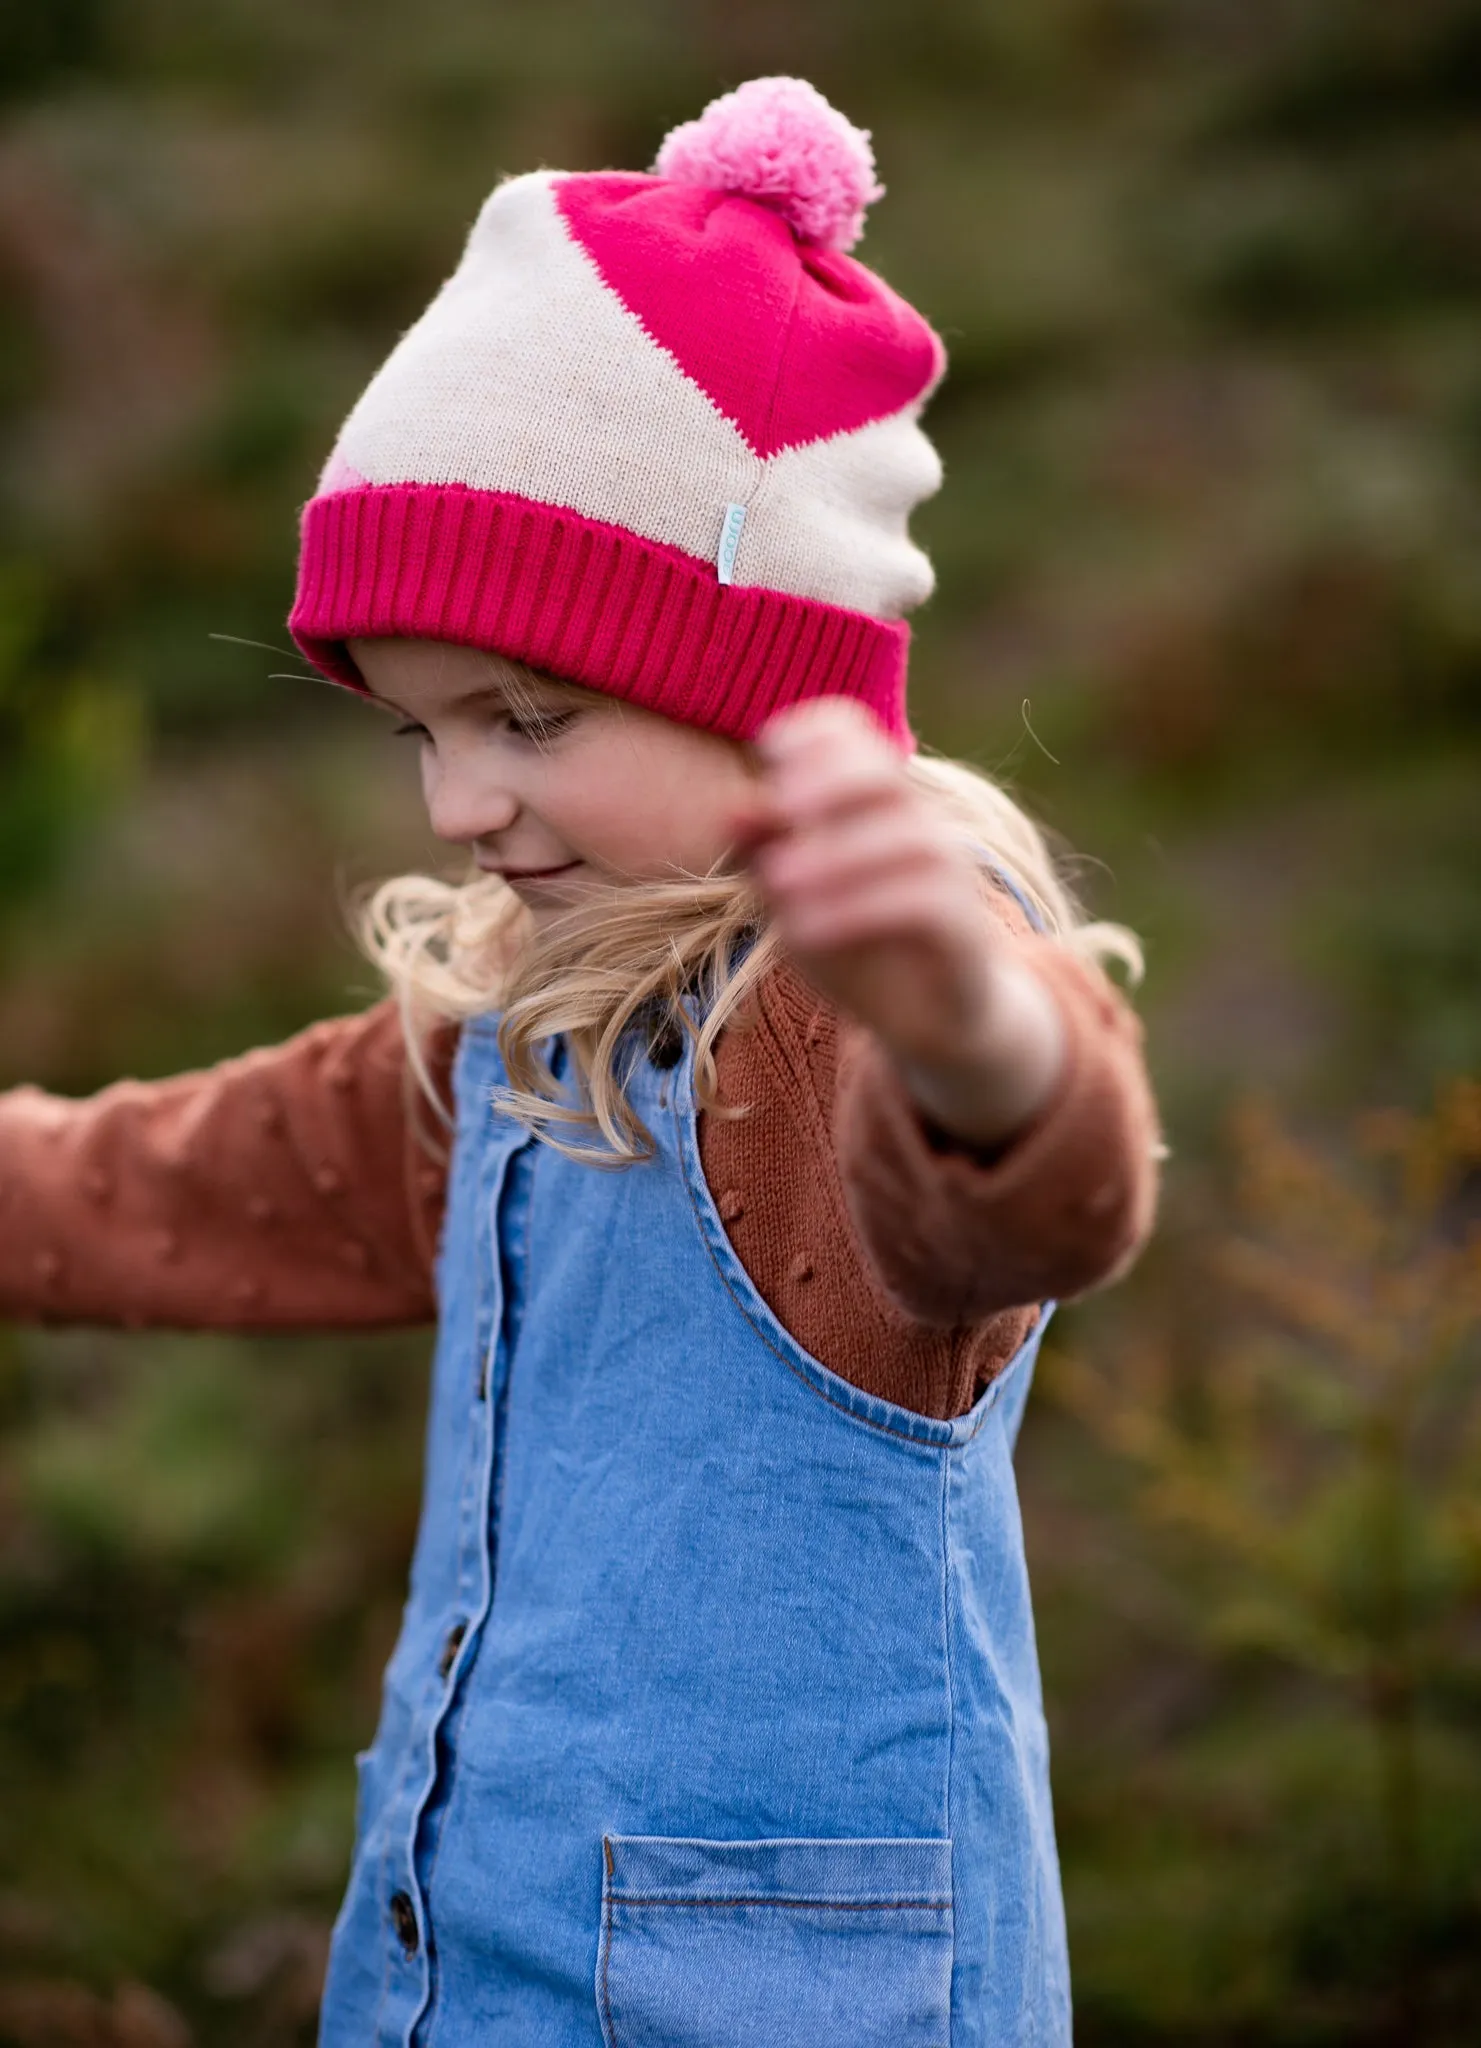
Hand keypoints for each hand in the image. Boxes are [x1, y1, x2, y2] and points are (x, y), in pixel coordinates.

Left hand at [727, 698, 1065, 1149]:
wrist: (933, 1022)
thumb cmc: (859, 947)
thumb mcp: (797, 902)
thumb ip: (767, 858)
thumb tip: (731, 812)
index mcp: (877, 809)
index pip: (858, 735)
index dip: (815, 730)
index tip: (769, 749)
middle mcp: (921, 830)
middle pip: (889, 776)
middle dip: (832, 780)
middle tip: (781, 807)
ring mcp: (951, 879)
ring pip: (912, 839)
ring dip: (837, 854)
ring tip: (778, 883)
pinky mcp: (964, 933)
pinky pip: (925, 904)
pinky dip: (858, 909)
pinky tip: (803, 930)